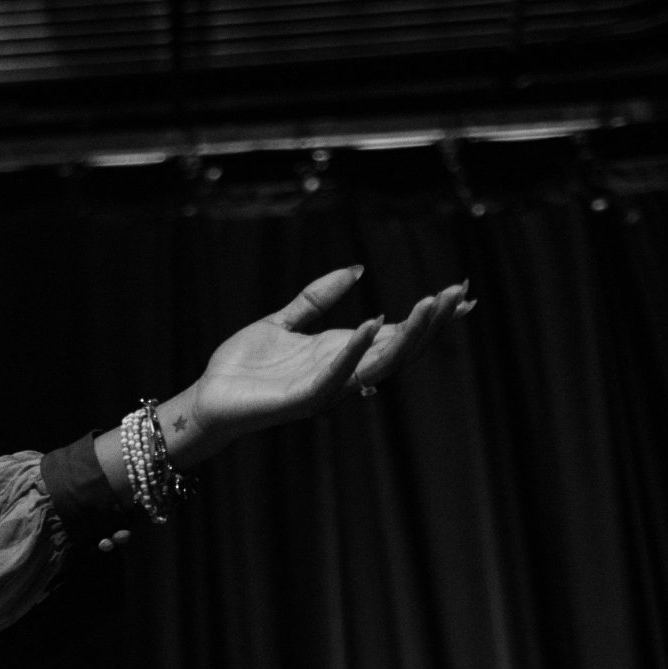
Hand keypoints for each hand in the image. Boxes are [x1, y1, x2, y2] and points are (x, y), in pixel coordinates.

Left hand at [179, 265, 474, 457]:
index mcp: (341, 352)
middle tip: (460, 295)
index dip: (428, 316)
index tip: (461, 293)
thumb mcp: (283, 321)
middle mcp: (342, 371)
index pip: (396, 333)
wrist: (206, 397)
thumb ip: (316, 298)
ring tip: (429, 304)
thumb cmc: (243, 366)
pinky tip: (373, 323)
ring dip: (407, 334)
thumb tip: (357, 270)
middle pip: (400, 348)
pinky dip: (356, 351)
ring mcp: (326, 387)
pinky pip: (336, 375)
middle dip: (430, 323)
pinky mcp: (303, 398)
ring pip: (379, 363)